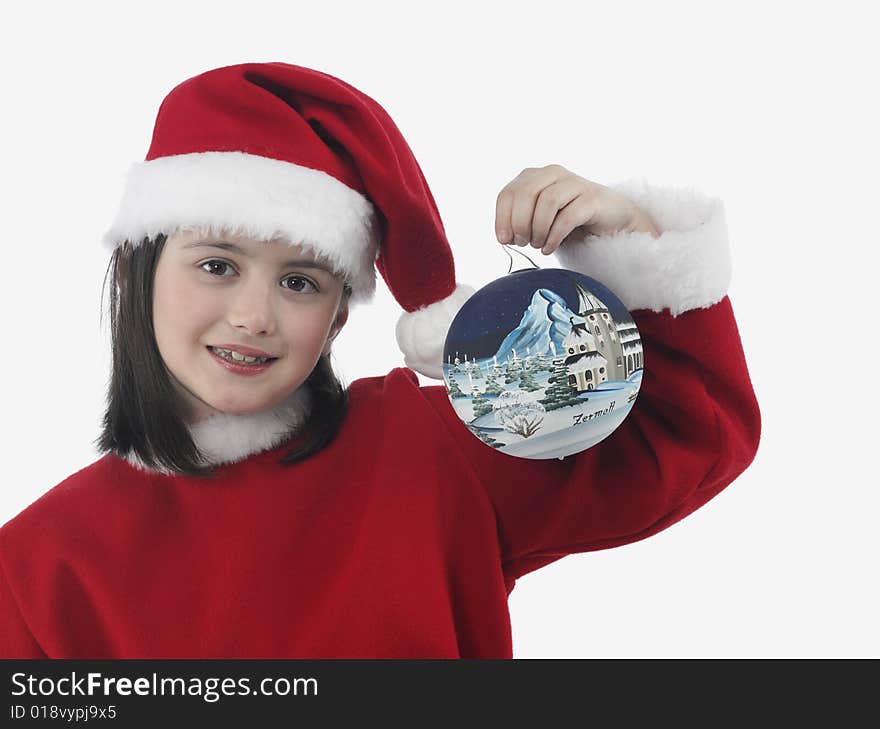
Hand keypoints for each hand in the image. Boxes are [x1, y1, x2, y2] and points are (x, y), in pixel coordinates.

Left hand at [495, 164, 659, 254]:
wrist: (610, 221)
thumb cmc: (568, 221)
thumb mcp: (539, 220)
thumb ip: (520, 223)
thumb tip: (504, 237)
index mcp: (535, 176)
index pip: (508, 193)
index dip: (502, 218)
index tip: (503, 240)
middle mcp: (553, 174)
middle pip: (526, 193)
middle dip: (519, 223)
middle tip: (522, 243)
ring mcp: (574, 183)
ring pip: (547, 201)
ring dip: (538, 229)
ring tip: (538, 245)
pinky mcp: (592, 197)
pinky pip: (568, 215)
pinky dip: (554, 235)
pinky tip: (550, 248)